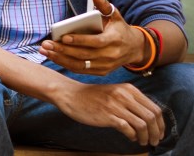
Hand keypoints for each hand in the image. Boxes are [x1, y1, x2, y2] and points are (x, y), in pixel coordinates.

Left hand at [42, 0, 139, 75]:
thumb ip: (105, 6)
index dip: (79, 40)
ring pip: (80, 65)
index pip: (95, 42)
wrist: (134, 48)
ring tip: (45, 51)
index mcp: (114, 40)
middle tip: (46, 44)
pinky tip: (54, 57)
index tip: (63, 37)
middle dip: (63, 50)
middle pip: (84, 55)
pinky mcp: (101, 71)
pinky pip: (81, 70)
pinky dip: (66, 64)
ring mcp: (106, 65)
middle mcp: (110, 55)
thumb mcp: (115, 16)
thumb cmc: (119, 29)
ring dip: (60, 59)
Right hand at [50, 80, 164, 146]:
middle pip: (151, 117)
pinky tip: (131, 137)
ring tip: (143, 142)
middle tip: (154, 140)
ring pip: (142, 124)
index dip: (161, 123)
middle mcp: (125, 96)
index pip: (155, 108)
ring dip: (146, 136)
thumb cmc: (92, 96)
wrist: (70, 95)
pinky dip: (133, 136)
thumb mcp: (115, 92)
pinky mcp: (107, 115)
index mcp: (130, 90)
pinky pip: (127, 128)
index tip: (159, 132)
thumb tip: (148, 118)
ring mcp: (116, 105)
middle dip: (156, 132)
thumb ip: (131, 101)